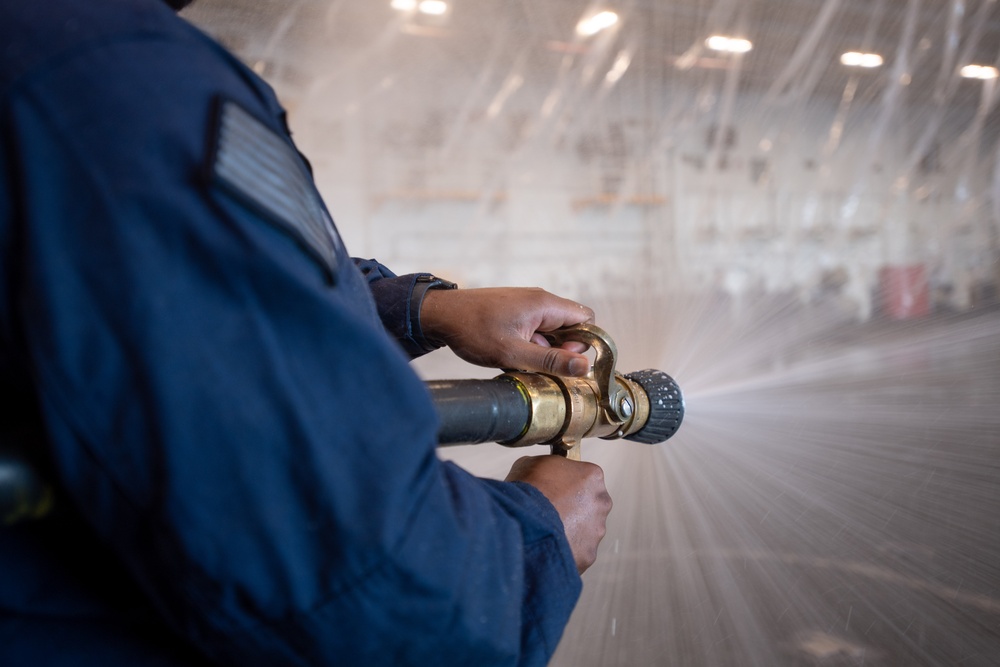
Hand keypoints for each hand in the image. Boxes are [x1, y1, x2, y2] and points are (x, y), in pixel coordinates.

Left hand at [419, 287, 594, 376]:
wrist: (440, 315)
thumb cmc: (473, 330)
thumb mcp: (513, 353)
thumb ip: (550, 360)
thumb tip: (584, 366)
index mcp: (545, 304)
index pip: (586, 319)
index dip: (583, 342)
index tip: (565, 360)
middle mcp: (539, 300)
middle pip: (569, 326)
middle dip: (560, 349)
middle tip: (537, 362)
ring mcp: (526, 304)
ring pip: (550, 331)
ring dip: (542, 349)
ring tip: (518, 357)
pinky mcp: (515, 311)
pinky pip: (534, 329)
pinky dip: (528, 344)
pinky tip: (510, 353)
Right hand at [505, 455, 611, 573]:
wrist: (523, 522)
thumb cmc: (528, 490)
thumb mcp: (534, 462)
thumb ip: (550, 466)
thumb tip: (546, 472)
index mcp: (592, 476)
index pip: (586, 477)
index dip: (569, 483)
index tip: (558, 488)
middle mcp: (601, 502)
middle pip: (591, 504)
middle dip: (576, 508)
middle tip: (554, 511)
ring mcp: (597, 529)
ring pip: (587, 530)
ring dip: (572, 529)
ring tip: (548, 529)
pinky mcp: (589, 553)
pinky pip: (578, 550)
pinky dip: (566, 548)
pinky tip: (549, 543)